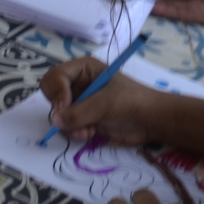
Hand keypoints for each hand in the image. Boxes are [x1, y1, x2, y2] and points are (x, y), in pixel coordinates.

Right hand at [38, 57, 159, 145]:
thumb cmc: (132, 102)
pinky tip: (90, 134)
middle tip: (72, 121)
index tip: (66, 107)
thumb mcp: (105, 103)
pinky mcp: (84, 119)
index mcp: (83, 69)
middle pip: (52, 96)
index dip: (57, 93)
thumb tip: (55, 121)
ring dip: (70, 126)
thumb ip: (79, 112)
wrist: (151, 122)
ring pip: (59, 114)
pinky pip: (68, 126)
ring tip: (87, 131)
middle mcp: (78, 83)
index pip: (55, 77)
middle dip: (61, 111)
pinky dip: (75, 132)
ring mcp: (81, 102)